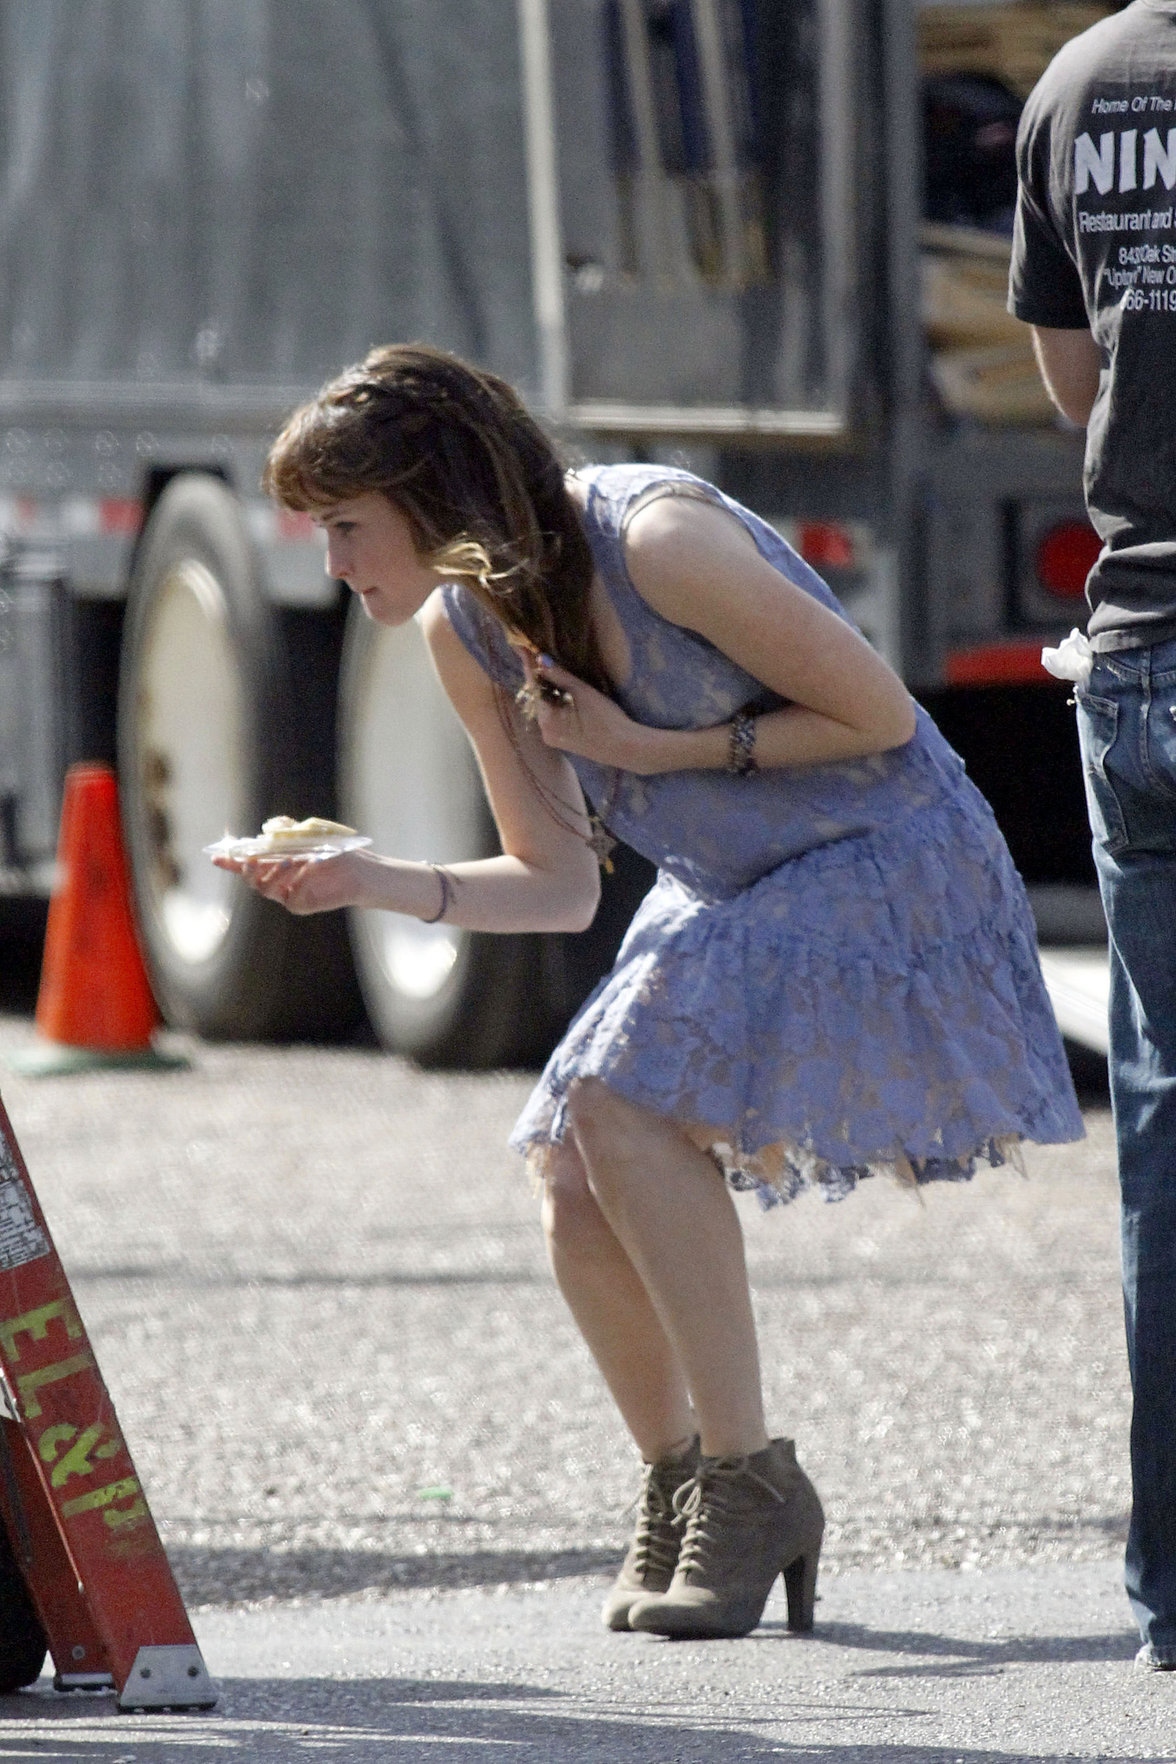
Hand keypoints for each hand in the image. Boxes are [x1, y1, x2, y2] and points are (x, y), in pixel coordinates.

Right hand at [212, 847, 375, 914]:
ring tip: (287, 861)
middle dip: (248, 869)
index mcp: (274, 863)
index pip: (248, 863)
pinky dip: (298, 881)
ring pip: (266, 889)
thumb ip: (287, 831)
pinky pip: (290, 896)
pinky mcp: (301, 904)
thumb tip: (268, 827)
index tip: (215, 857)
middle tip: (252, 859)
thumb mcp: (308, 836)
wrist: (359, 871)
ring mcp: (287, 893)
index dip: (230, 862)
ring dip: (271, 874)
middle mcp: (277, 880)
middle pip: (252, 879)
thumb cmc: (334, 852)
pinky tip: (308, 869)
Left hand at [517, 652, 651, 771]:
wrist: (625, 747)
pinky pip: (553, 717)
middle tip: (536, 655)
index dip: (529, 665)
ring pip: (545, 707)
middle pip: (537, 697)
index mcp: (547, 720)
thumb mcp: (582, 692)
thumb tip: (540, 659)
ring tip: (549, 670)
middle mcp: (544, 731)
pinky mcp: (562, 741)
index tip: (520, 647)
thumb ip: (560, 676)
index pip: (533, 686)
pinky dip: (555, 703)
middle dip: (538, 677)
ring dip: (547, 690)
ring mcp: (553, 738)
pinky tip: (561, 691)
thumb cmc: (606, 719)